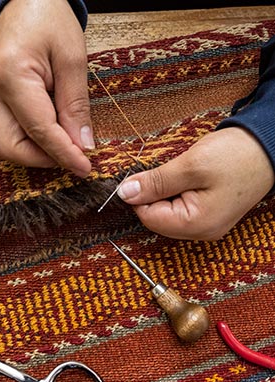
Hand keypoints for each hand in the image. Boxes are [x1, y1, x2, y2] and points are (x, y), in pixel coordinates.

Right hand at [0, 0, 92, 176]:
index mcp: (10, 74)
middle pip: (10, 147)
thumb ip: (76, 105)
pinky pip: (7, 129)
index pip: (38, 129)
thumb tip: (82, 144)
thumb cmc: (47, 16)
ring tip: (65, 138)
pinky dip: (31, 136)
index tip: (84, 167)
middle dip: (42, 158)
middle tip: (73, 156)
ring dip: (37, 149)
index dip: (63, 153)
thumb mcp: (72, 58)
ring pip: (6, 143)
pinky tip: (52, 127)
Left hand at [117, 127, 274, 239]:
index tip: (144, 174)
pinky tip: (188, 179)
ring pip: (167, 213)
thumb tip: (125, 193)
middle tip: (170, 171)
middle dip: (154, 194)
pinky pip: (180, 209)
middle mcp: (202, 232)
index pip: (147, 217)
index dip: (140, 195)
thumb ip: (155, 182)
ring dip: (165, 192)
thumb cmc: (236, 155)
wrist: (270, 146)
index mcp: (197, 224)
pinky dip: (176, 193)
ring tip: (184, 173)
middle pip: (156, 218)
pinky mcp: (210, 214)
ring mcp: (208, 225)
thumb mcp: (190, 165)